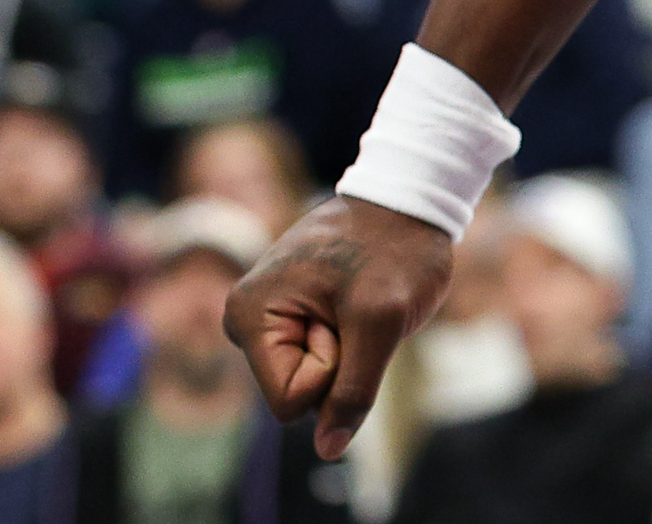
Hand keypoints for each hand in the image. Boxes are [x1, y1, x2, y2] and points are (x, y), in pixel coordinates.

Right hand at [228, 195, 454, 459]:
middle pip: (297, 396)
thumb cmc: (395, 250)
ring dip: (346, 351)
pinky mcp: (289, 317)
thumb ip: (353, 391)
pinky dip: (347, 341)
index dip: (333, 370)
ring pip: (312, 382)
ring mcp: (266, 318)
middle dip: (338, 362)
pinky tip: (350, 301)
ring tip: (353, 300)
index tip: (345, 316)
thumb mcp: (381, 322)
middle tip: (353, 306)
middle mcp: (244, 319)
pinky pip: (321, 360)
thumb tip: (328, 450)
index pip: (290, 402)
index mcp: (249, 317)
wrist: (407, 201)